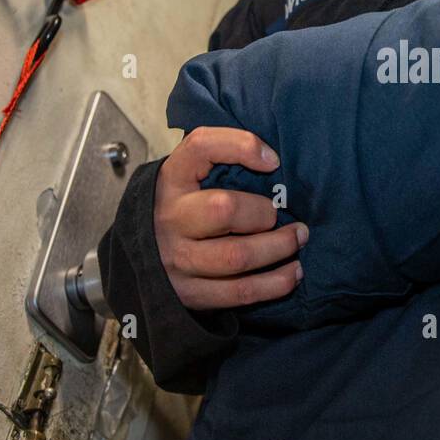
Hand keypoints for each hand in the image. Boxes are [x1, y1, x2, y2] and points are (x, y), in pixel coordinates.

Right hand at [154, 127, 306, 309]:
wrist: (142, 256)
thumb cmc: (182, 207)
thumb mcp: (189, 175)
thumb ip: (222, 157)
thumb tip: (271, 160)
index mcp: (172, 179)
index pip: (201, 146)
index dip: (241, 146)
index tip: (273, 161)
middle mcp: (171, 218)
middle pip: (224, 210)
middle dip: (265, 213)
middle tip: (284, 214)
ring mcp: (178, 259)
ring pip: (237, 257)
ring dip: (279, 248)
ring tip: (298, 240)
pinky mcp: (190, 293)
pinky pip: (240, 292)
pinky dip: (275, 284)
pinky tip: (292, 273)